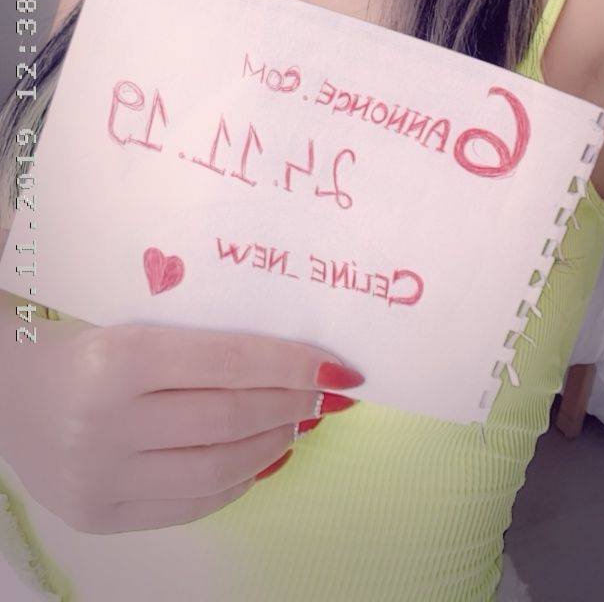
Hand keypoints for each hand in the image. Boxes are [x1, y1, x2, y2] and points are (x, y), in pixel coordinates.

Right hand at [2, 314, 362, 532]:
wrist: (2, 387)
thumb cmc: (78, 336)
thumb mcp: (132, 321)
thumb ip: (201, 339)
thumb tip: (291, 362)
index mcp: (115, 357)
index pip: (225, 362)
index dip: (290, 365)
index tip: (337, 367)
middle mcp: (105, 423)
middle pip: (227, 420)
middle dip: (290, 406)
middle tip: (324, 394)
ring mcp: (99, 478)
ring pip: (215, 470)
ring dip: (271, 446)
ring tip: (297, 423)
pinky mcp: (99, 515)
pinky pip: (188, 505)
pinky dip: (235, 480)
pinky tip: (259, 458)